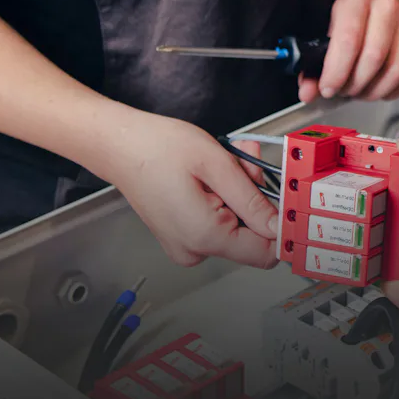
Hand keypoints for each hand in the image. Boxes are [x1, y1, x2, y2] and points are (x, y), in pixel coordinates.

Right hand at [96, 112, 281, 268]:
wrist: (117, 145)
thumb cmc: (159, 147)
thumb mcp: (217, 165)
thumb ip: (252, 200)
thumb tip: (280, 227)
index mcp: (206, 237)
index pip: (266, 253)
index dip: (280, 225)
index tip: (281, 195)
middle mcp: (195, 250)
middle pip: (253, 235)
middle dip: (256, 197)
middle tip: (243, 160)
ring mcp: (187, 246)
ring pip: (237, 225)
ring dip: (240, 193)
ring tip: (222, 163)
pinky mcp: (183, 236)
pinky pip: (219, 222)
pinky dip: (224, 197)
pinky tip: (210, 174)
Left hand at [298, 0, 398, 102]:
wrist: (374, 20)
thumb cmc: (349, 32)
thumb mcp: (323, 46)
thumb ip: (312, 71)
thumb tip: (308, 92)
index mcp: (356, 1)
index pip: (349, 38)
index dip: (337, 71)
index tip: (329, 88)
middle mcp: (387, 6)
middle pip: (375, 56)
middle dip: (357, 83)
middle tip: (346, 91)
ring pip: (397, 69)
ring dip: (376, 90)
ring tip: (362, 91)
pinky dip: (395, 90)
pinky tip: (381, 89)